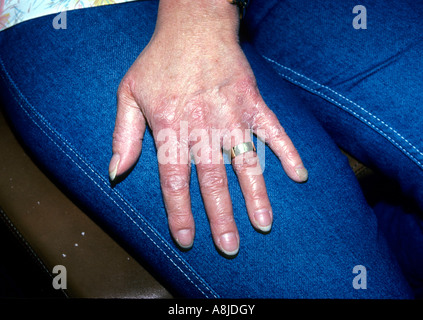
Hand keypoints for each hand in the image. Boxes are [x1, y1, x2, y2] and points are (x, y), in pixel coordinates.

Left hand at [109, 0, 307, 255]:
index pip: (175, 180)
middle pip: (213, 180)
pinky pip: (274, 131)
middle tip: (230, 246)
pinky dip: (288, 153)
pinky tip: (299, 176)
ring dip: (256, 195)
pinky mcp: (254, 104)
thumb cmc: (159, 62)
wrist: (194, 26)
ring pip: (246, 163)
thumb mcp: (129, 94)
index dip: (180, 213)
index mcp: (172, 128)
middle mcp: (204, 127)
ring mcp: (233, 116)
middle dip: (222, 217)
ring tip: (263, 224)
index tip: (187, 239)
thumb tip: (116, 172)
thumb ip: (125, 135)